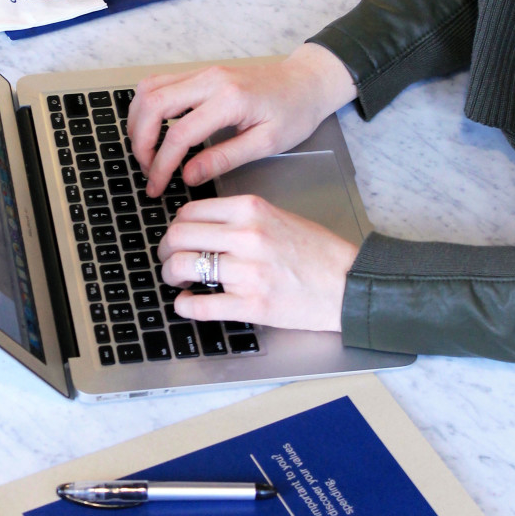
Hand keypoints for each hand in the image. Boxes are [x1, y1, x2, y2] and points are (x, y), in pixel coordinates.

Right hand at [127, 44, 356, 197]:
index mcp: (230, 99)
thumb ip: (223, 159)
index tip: (157, 187)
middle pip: (152, 105)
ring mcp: (201, 72)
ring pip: (147, 90)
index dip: (161, 165)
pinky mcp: (197, 73)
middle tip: (148, 171)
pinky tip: (152, 131)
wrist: (305, 82)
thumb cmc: (293, 112)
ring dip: (137, 123)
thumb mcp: (266, 144)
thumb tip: (188, 176)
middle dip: (141, 143)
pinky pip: (157, 84)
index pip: (179, 134)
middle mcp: (210, 80)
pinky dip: (145, 108)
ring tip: (147, 153)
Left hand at [157, 196, 358, 331]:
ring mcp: (247, 271)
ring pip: (181, 267)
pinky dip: (184, 305)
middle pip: (178, 236)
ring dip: (170, 276)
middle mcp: (246, 236)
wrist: (349, 284)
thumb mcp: (278, 217)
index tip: (177, 237)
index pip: (189, 211)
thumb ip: (239, 219)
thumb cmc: (317, 253)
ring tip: (179, 281)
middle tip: (169, 260)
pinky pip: (199, 304)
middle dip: (165, 251)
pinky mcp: (251, 304)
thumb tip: (199, 227)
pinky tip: (187, 303)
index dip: (175, 227)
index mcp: (251, 210)